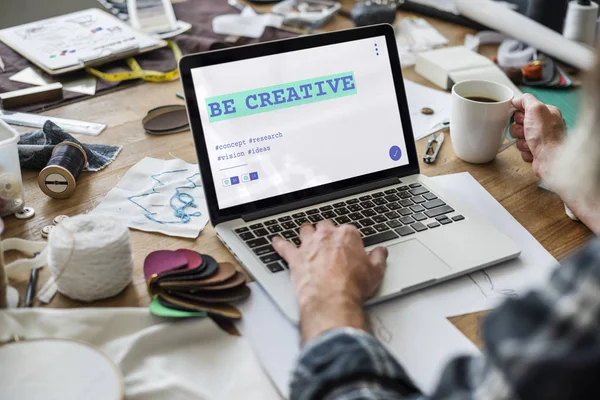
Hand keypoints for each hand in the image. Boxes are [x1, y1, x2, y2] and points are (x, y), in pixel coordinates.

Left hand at [273, 221, 387, 341]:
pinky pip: (283, 246)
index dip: (349, 239)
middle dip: (327, 232)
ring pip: (305, 231)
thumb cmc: (352, 286)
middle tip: (329, 240)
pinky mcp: (295, 258)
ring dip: (306, 232)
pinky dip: (279, 244)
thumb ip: (378, 257)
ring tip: (307, 235)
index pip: (348, 230)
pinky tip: (276, 241)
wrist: (332, 299)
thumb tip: (381, 251)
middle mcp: (326, 235)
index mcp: (347, 235)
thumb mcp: (375, 272)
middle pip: (325, 226)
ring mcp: (309, 245)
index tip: (350, 246)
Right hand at [511, 94, 565, 177]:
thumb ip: (526, 100)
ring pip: (519, 137)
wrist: (551, 159)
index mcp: (547, 113)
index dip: (519, 114)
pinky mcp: (536, 151)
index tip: (521, 118)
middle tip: (526, 131)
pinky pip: (522, 149)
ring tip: (530, 143)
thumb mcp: (536, 109)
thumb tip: (517, 99)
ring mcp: (541, 139)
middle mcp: (545, 125)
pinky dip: (524, 151)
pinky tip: (533, 151)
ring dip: (521, 141)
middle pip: (520, 124)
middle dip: (519, 129)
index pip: (525, 108)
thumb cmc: (546, 136)